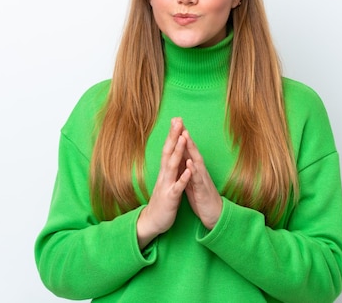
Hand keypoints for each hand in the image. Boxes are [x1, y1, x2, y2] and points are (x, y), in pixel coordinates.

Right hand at [136, 117, 190, 248]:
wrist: (152, 222)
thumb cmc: (162, 200)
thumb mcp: (166, 181)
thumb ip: (170, 168)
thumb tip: (173, 154)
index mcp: (165, 172)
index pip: (169, 149)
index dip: (173, 134)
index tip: (177, 120)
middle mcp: (164, 175)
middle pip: (168, 152)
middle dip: (174, 136)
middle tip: (178, 120)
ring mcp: (166, 186)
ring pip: (172, 166)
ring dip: (178, 152)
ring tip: (183, 137)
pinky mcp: (170, 198)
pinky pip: (178, 187)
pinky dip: (183, 177)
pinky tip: (188, 169)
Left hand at [182, 129, 222, 229]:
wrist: (214, 215)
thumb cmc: (202, 197)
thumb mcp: (192, 180)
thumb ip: (187, 168)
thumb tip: (182, 156)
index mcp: (194, 169)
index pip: (186, 149)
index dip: (180, 136)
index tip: (173, 123)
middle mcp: (199, 170)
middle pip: (192, 150)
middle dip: (185, 135)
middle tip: (179, 121)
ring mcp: (202, 179)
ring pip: (196, 161)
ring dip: (191, 148)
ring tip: (185, 135)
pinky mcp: (203, 190)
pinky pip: (198, 179)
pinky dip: (194, 170)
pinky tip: (190, 162)